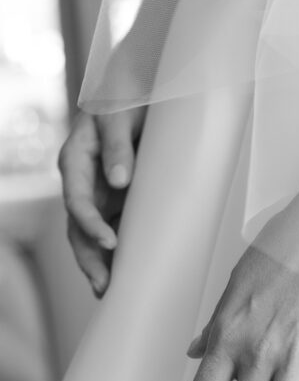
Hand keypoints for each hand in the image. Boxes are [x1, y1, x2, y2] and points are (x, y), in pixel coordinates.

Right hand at [58, 107, 144, 296]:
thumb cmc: (126, 97)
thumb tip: (118, 181)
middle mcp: (83, 182)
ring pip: (90, 235)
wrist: (139, 89)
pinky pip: (113, 228)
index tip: (111, 243)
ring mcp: (98, 193)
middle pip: (78, 227)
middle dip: (89, 258)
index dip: (91, 225)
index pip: (77, 201)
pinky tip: (125, 276)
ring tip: (110, 292)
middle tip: (105, 286)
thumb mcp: (119, 115)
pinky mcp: (115, 199)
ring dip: (98, 263)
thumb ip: (117, 145)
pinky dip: (116, 253)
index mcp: (76, 161)